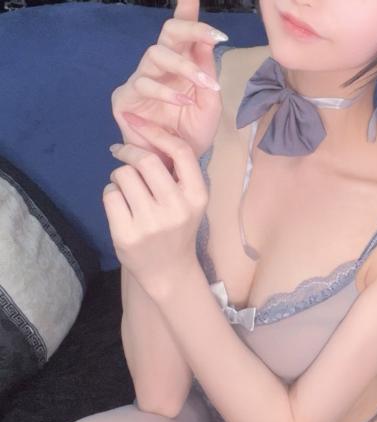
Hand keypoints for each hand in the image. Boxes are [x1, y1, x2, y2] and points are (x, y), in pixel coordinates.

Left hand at [103, 114, 206, 298]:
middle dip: (129, 152)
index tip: (140, 123)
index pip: (181, 151)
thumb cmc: (176, 229)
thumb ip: (176, 174)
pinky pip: (110, 195)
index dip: (157, 132)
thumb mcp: (189, 202)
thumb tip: (147, 133)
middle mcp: (176, 209)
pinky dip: (112, 195)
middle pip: (146, 160)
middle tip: (122, 153)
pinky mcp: (127, 234)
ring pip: (123, 176)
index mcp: (197, 197)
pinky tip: (121, 207)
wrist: (169, 272)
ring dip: (119, 177)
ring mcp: (150, 224)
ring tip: (127, 190)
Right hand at [110, 0, 226, 165]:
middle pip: (167, 34)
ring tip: (205, 84)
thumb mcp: (209, 104)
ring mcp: (139, 81)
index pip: (181, 32)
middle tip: (214, 35)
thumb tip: (208, 40)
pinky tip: (182, 102)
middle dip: (190, 29)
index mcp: (180, 65)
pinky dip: (166, 92)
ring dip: (184, 67)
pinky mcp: (125, 99)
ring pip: (155, 55)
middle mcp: (158, 68)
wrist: (177, 168)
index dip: (187, 9)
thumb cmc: (192, 135)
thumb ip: (208, 72)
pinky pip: (143, 85)